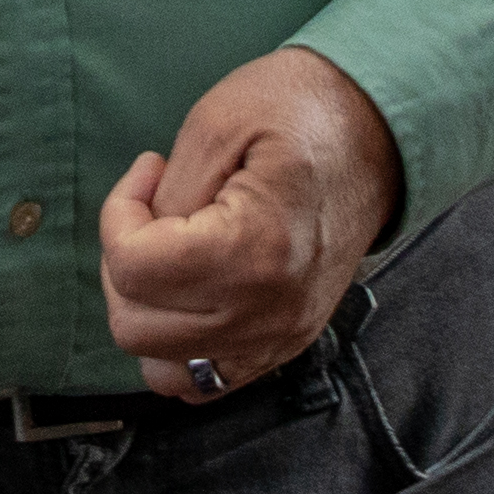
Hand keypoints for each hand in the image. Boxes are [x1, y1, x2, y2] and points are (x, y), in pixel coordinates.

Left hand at [97, 47, 403, 401]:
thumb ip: (166, 194)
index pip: (133, 270)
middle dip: (124, 264)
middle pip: (135, 326)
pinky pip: (206, 381)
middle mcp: (271, 311)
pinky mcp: (285, 343)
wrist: (375, 133)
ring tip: (168, 254)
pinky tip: (188, 290)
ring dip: (145, 311)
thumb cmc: (300, 112)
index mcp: (256, 251)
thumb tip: (137, 242)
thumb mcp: (217, 123)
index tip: (148, 174)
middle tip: (153, 212)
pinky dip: (178, 346)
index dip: (118, 214)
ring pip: (162, 368)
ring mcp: (281, 336)